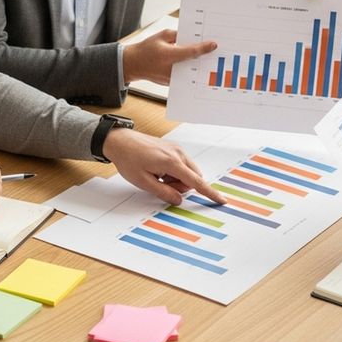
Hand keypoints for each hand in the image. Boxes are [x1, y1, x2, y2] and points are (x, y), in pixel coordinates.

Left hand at [103, 127, 226, 205]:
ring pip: (188, 171)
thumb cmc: (129, 159)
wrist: (120, 141)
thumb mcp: (143, 182)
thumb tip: (178, 200)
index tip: (221, 200)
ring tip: (157, 176)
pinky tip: (159, 170)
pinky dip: (174, 172)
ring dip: (177, 179)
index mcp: (172, 162)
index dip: (209, 193)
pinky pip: (182, 164)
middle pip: (193, 177)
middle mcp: (178, 153)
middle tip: (162, 185)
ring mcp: (176, 149)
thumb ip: (164, 193)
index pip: (196, 182)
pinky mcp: (173, 148)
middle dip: (182, 186)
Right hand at [123, 29, 216, 84]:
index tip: (213, 45)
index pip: (191, 52)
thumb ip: (177, 35)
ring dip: (197, 66)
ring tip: (208, 59)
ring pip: (189, 71)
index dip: (203, 48)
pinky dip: (189, 71)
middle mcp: (171, 68)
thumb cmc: (146, 49)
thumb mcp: (162, 36)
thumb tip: (191, 37)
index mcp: (169, 55)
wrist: (133, 64)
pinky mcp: (170, 83)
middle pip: (193, 63)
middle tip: (216, 52)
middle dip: (203, 57)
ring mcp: (171, 78)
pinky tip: (195, 65)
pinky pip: (183, 76)